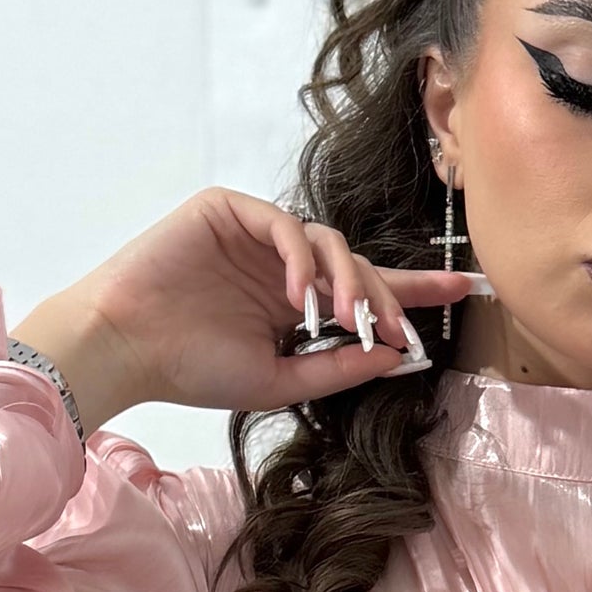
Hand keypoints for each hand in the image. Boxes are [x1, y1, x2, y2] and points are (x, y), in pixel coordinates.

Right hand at [9, 185, 480, 433]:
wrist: (128, 349)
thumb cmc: (193, 369)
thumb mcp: (281, 381)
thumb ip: (338, 369)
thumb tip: (396, 355)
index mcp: (297, 304)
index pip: (367, 290)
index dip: (415, 290)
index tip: (463, 292)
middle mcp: (283, 266)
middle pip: (358, 265)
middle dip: (385, 295)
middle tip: (397, 330)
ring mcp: (256, 235)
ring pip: (328, 240)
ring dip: (347, 280)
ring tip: (343, 319)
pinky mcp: (227, 210)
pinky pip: (283, 225)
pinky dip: (301, 259)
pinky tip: (300, 299)